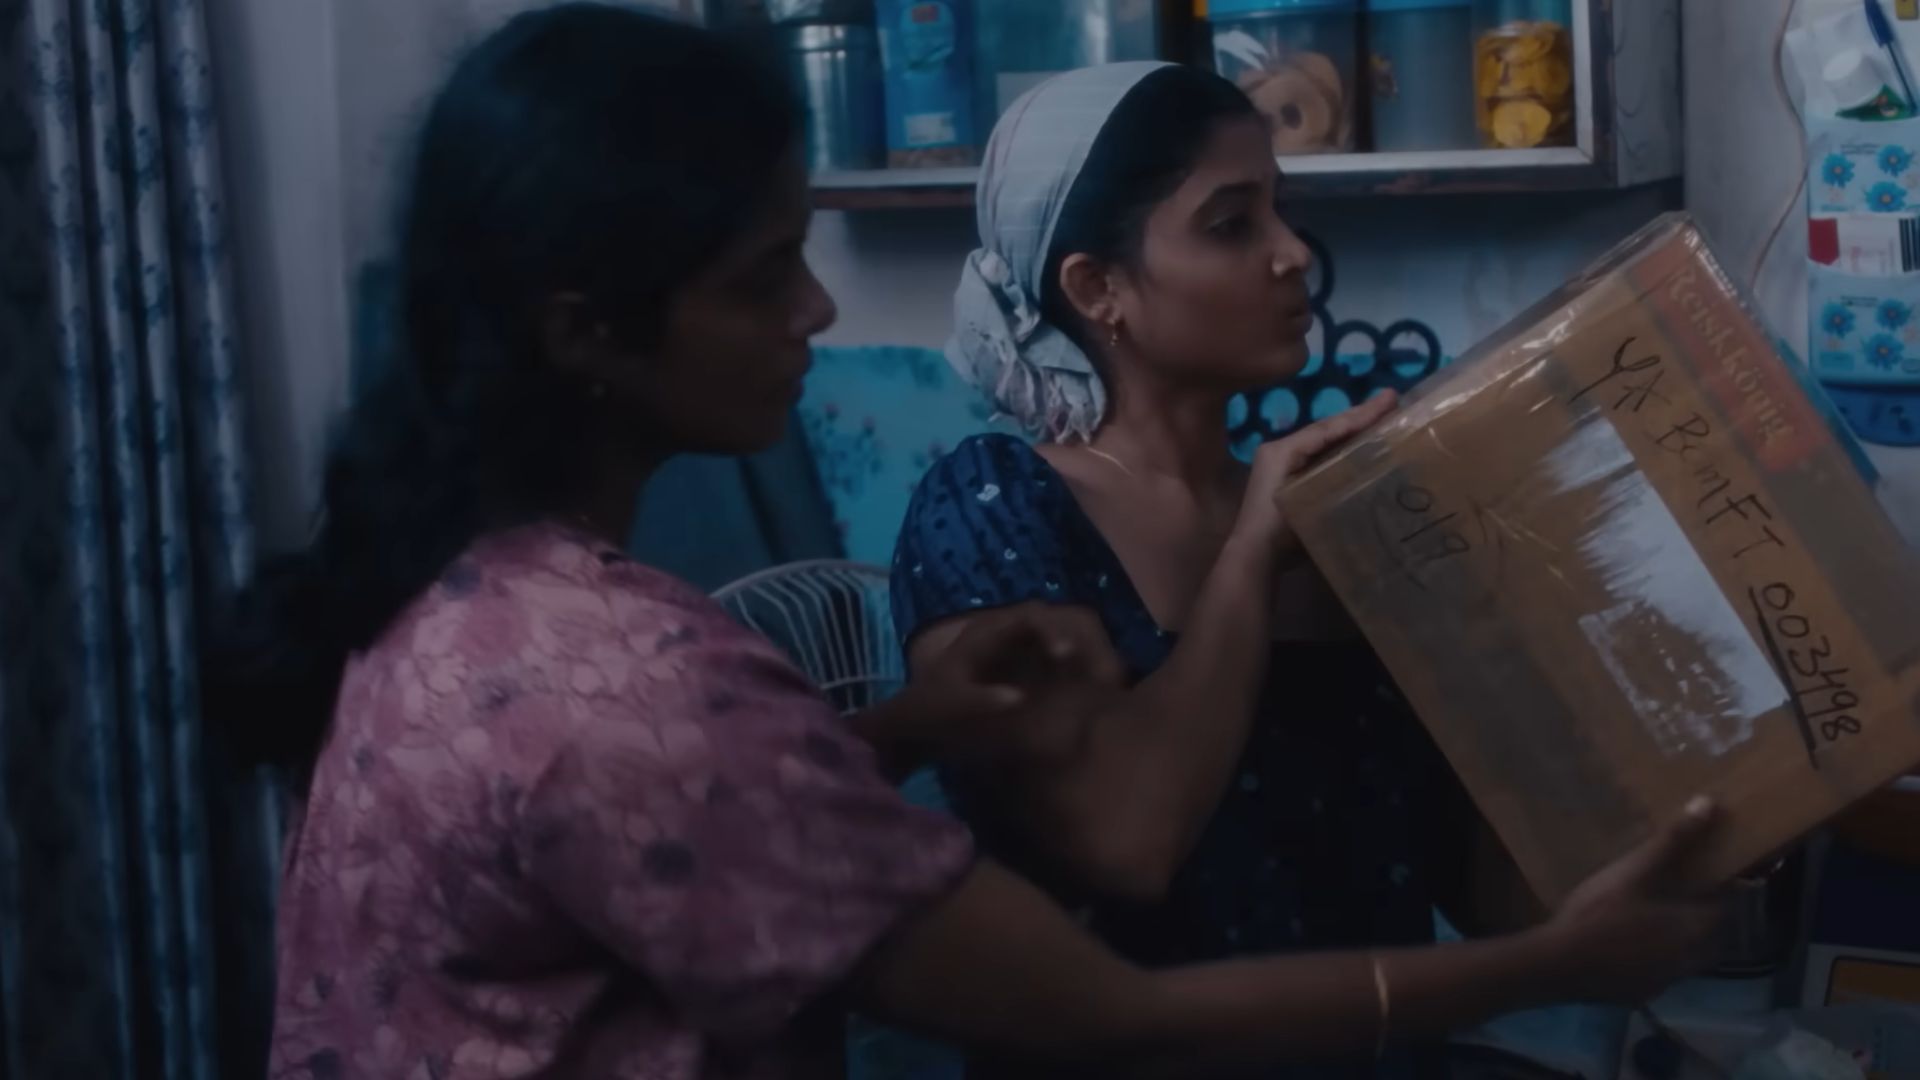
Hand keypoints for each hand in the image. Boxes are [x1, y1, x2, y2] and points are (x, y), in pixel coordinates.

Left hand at [868, 604, 1124, 771]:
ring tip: (1112, 689)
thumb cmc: (932, 711)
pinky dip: (1091, 677)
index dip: (1053, 629)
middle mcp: (1019, 634)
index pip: (1031, 616)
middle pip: (1066, 622)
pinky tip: (1104, 699)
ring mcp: (1035, 652)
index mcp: (992, 631)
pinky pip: (1076, 667)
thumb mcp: (948, 707)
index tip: (1066, 654)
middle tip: (1106, 678)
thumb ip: (979, 701)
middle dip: (1090, 643)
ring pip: (1078, 641)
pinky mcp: (1045, 673)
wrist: (921, 729)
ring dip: (1097, 659)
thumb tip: (1017, 699)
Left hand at [1234, 390, 1397, 552]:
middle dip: (1359, 417)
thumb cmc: (1278, 527)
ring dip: (1353, 432)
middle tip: (1392, 401)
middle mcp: (1281, 450)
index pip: (1327, 427)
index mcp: (1282, 449)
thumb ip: (1327, 469)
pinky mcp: (1291, 480)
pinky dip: (1343, 451)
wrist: (1256, 557)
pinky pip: (1321, 458)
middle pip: (1327, 431)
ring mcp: (1285, 465)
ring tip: (1385, 420)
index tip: (1389, 399)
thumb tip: (1363, 447)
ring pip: (1326, 443)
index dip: (1359, 414)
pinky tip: (1365, 450)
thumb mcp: (1302, 493)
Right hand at [1530, 797, 1728, 1003]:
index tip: (1713, 870)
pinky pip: (1662, 972)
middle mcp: (1692, 958)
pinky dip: (1656, 958)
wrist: (1560, 964)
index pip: (1730, 903)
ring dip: (1681, 938)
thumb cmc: (1603, 913)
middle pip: (1713, 934)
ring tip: (1658, 918)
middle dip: (1705, 914)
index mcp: (1697, 927)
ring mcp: (1667, 980)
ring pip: (1688, 956)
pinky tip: (1632, 946)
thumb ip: (1674, 841)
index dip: (1725, 885)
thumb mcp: (1636, 871)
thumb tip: (1709, 804)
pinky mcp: (1643, 993)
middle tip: (1684, 893)